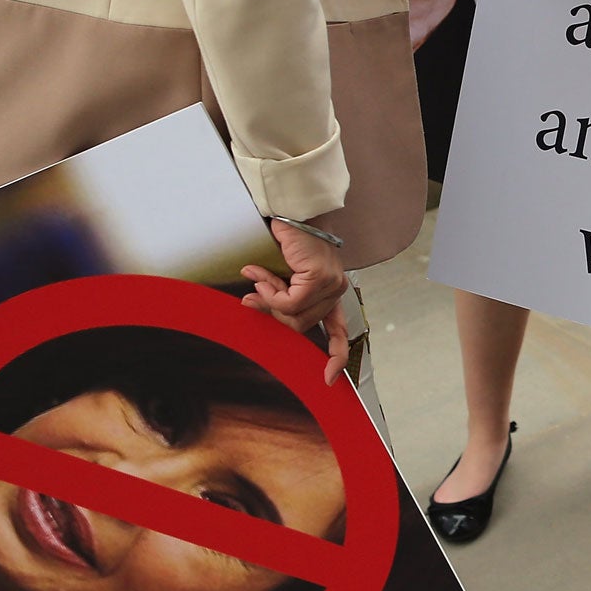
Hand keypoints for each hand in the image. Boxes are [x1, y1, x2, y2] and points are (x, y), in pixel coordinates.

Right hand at [242, 218, 351, 383]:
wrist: (293, 212)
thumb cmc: (289, 240)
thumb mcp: (282, 275)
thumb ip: (277, 295)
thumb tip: (250, 306)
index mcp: (332, 293)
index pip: (340, 332)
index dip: (336, 356)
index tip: (330, 379)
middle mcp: (336, 291)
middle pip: (301, 324)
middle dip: (273, 311)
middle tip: (252, 293)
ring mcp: (331, 285)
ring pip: (293, 314)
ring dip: (269, 298)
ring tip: (257, 276)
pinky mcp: (319, 278)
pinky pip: (290, 301)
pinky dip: (271, 292)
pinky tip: (261, 276)